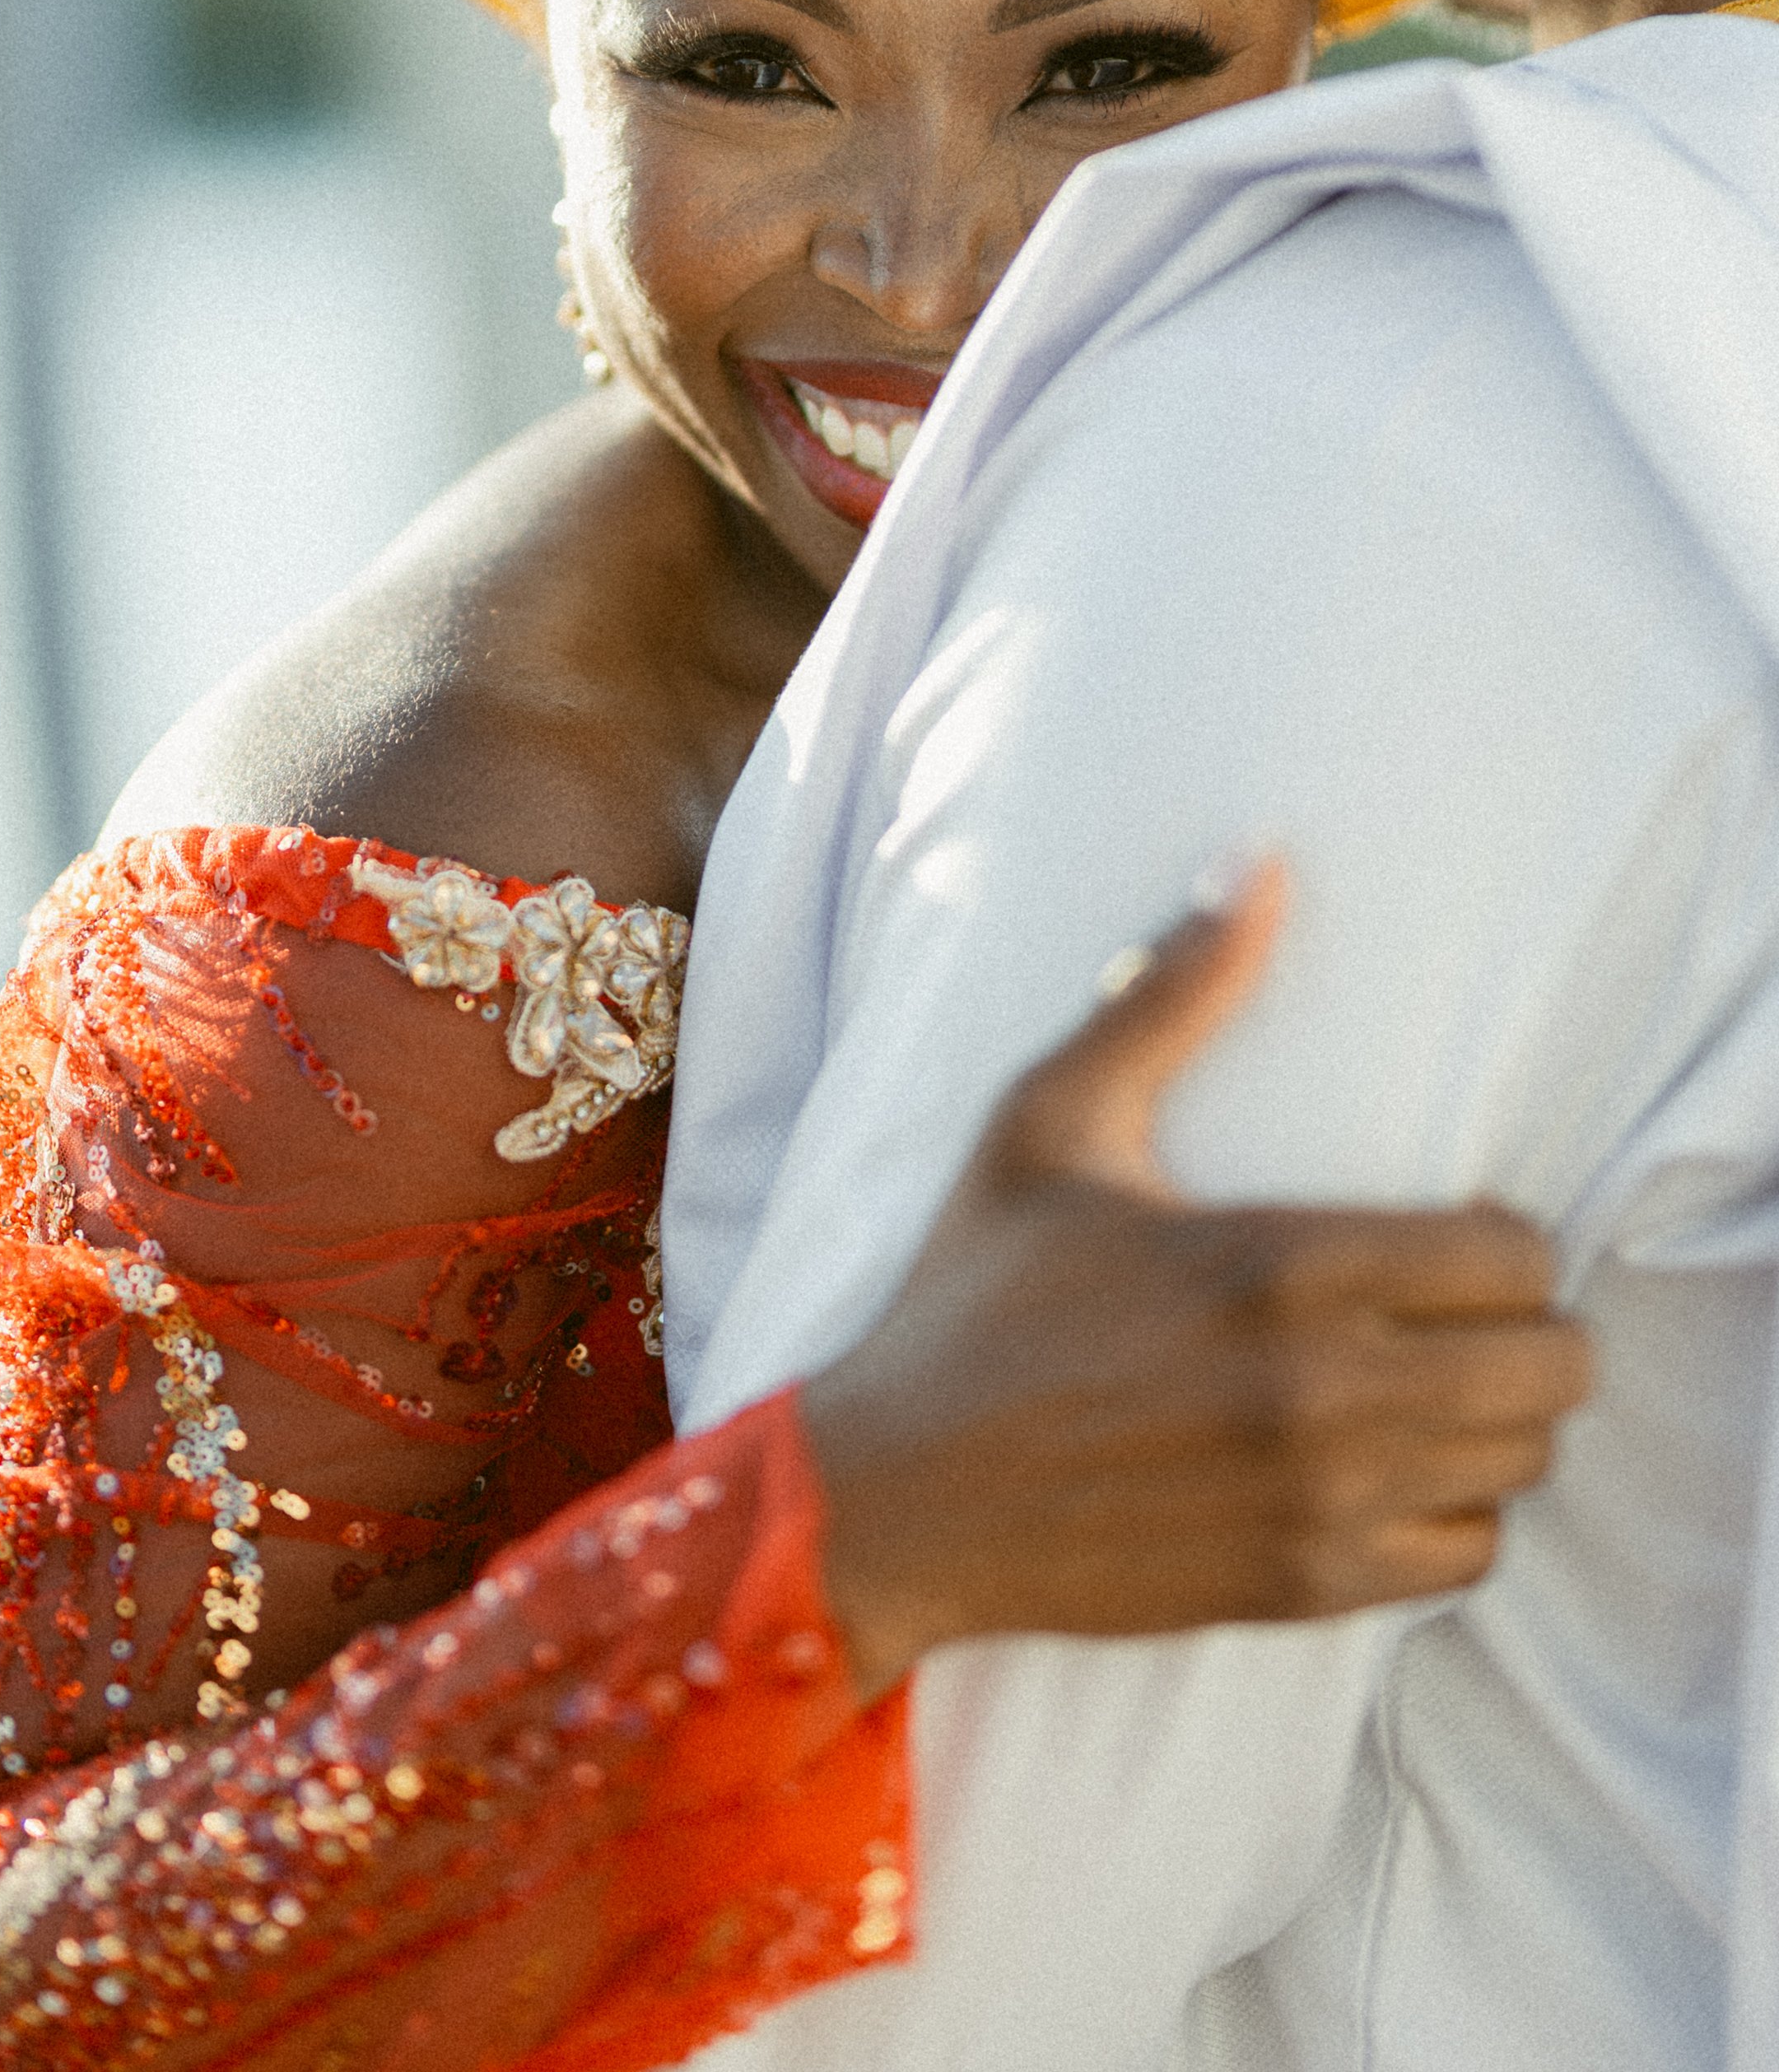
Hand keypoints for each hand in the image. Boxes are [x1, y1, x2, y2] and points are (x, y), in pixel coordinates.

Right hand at [802, 866, 1595, 1696]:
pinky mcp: (1305, 1587)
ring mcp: (1322, 1503)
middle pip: (1552, 1369)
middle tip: (1460, 1304)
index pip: (1514, 1257)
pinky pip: (1468, 1555)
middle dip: (1525, 1326)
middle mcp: (1324, 1392)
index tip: (1452, 1230)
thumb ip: (1173, 994)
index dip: (1503, 1235)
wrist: (901, 1492)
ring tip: (1432, 1378)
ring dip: (1495, 1418)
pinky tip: (1391, 1465)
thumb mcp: (1052, 1120)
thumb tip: (1260, 866)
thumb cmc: (976, 1297)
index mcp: (1280, 1265)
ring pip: (1523, 1466)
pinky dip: (1453, 1510)